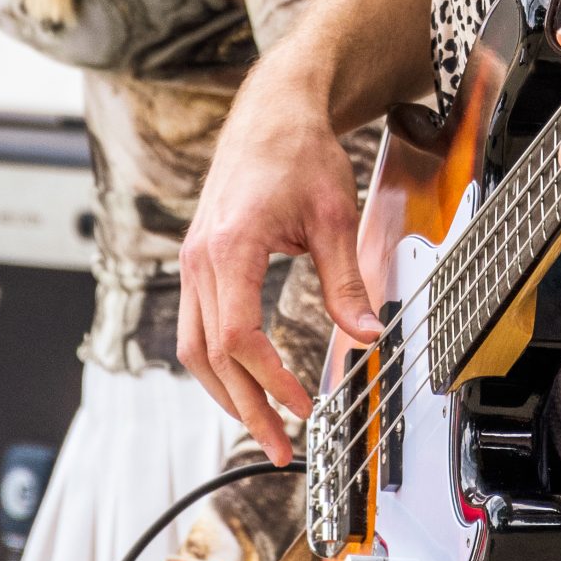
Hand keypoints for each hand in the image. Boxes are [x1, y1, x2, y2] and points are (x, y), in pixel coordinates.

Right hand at [178, 67, 379, 462]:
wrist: (273, 113)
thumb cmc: (300, 154)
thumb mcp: (335, 218)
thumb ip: (347, 283)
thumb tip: (368, 337)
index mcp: (231, 247)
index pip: (240, 336)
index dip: (270, 381)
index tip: (303, 405)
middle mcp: (200, 258)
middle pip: (211, 355)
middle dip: (245, 407)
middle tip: (279, 447)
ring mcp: (192, 260)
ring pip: (194, 347)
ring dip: (226, 393)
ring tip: (261, 424)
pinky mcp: (197, 261)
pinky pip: (197, 325)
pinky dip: (218, 362)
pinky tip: (244, 381)